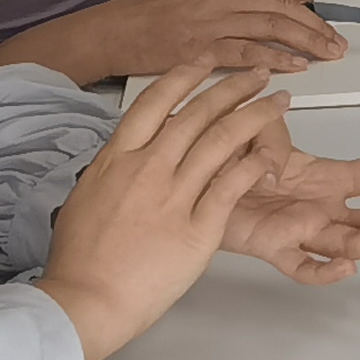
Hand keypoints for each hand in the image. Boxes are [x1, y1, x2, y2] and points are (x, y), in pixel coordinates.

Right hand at [26, 0, 345, 83]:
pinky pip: (247, 52)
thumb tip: (251, 11)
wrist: (110, 32)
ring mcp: (211, 22)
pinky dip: (275, 58)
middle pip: (280, 6)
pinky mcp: (201, 48)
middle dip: (315, 23)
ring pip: (271, 26)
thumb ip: (219, 0)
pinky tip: (295, 67)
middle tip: (337, 41)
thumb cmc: (144, 19)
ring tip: (329, 54)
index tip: (318, 10)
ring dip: (306, 40)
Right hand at [38, 68, 289, 359]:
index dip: (185, 76)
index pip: (154, 102)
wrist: (88, 299)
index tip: (206, 61)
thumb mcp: (86, 198)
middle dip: (233, 87)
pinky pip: (233, 185)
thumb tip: (123, 156)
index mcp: (117, 158)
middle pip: (197, 113)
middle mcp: (147, 168)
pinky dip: (254, 164)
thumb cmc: (82, 259)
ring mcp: (174, 196)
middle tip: (257, 75)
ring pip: (222, 139)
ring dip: (256, 115)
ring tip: (277, 102)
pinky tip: (271, 156)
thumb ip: (111, 171)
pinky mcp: (198, 227)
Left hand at [224, 127, 359, 283]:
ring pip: (353, 245)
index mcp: (324, 178)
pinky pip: (305, 268)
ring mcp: (303, 230)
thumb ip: (270, 136)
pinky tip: (348, 269)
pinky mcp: (275, 248)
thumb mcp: (257, 126)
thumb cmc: (227, 153)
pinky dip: (326, 274)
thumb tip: (275, 164)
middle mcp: (322, 208)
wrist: (193, 178)